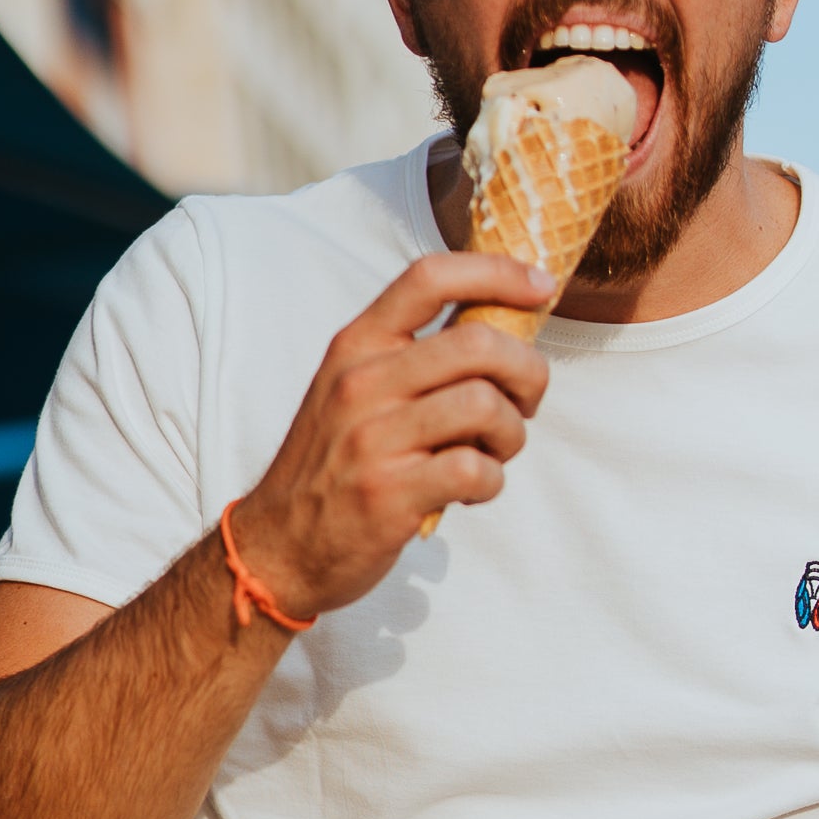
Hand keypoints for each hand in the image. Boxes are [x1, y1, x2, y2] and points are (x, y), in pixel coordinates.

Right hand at [230, 251, 556, 621]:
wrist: (279, 546)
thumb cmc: (333, 465)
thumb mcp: (353, 391)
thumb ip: (412, 357)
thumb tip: (499, 325)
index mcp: (356, 346)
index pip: (429, 277)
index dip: (497, 272)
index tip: (540, 285)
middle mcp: (361, 383)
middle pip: (478, 343)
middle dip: (527, 372)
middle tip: (524, 403)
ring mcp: (372, 439)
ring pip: (485, 406)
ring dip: (511, 434)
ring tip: (493, 453)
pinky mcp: (388, 494)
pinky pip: (475, 470)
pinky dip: (491, 482)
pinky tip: (472, 491)